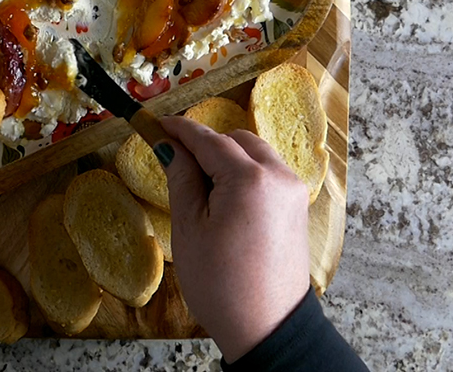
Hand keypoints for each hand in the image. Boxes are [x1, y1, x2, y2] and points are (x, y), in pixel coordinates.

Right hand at [154, 116, 309, 362]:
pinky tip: (224, 196)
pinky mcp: (296, 207)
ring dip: (226, 158)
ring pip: (255, 154)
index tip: (156, 124)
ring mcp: (293, 191)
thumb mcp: (189, 227)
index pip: (209, 140)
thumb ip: (181, 178)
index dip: (180, 130)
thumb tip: (168, 146)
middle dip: (205, 145)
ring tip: (199, 184)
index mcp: (250, 179)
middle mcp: (279, 176)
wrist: (266, 328)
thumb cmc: (220, 282)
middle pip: (236, 140)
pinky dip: (244, 173)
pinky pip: (267, 173)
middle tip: (175, 160)